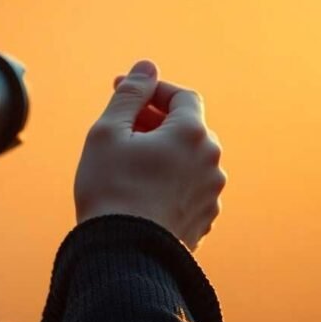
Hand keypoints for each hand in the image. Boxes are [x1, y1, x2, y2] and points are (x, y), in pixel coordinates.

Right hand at [74, 60, 226, 250]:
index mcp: (192, 134)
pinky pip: (189, 188)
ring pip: (189, 160)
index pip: (182, 96)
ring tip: (129, 164)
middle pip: (188, 128)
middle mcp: (211, 161)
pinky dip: (169, 181)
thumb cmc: (110, 189)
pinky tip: (140, 192)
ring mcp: (211, 194)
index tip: (125, 93)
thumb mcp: (108, 132)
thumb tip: (147, 66)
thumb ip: (130, 94)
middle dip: (157, 122)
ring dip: (164, 153)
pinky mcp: (204, 220)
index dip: (153, 91)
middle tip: (122, 129)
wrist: (123, 255)